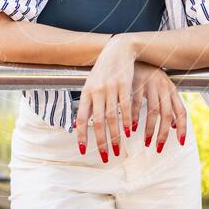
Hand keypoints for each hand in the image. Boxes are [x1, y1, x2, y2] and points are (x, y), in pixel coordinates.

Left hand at [74, 34, 135, 162]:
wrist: (117, 50)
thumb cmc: (104, 70)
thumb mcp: (91, 84)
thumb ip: (87, 103)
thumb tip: (78, 123)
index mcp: (86, 93)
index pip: (80, 118)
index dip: (81, 135)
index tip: (83, 150)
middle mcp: (96, 92)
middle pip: (97, 122)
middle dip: (101, 142)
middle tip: (106, 157)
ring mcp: (110, 88)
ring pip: (111, 118)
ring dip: (115, 137)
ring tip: (118, 150)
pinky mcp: (124, 85)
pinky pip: (125, 107)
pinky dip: (127, 121)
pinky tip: (130, 132)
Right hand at [130, 61, 186, 151]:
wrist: (132, 52)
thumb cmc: (147, 73)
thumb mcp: (161, 87)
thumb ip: (168, 105)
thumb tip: (173, 126)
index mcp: (171, 89)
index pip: (182, 112)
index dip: (182, 128)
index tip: (179, 142)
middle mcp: (163, 86)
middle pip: (167, 115)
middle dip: (163, 134)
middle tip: (158, 148)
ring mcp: (150, 84)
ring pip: (153, 111)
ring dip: (149, 130)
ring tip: (146, 142)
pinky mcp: (136, 82)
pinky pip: (136, 104)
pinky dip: (135, 117)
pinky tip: (131, 127)